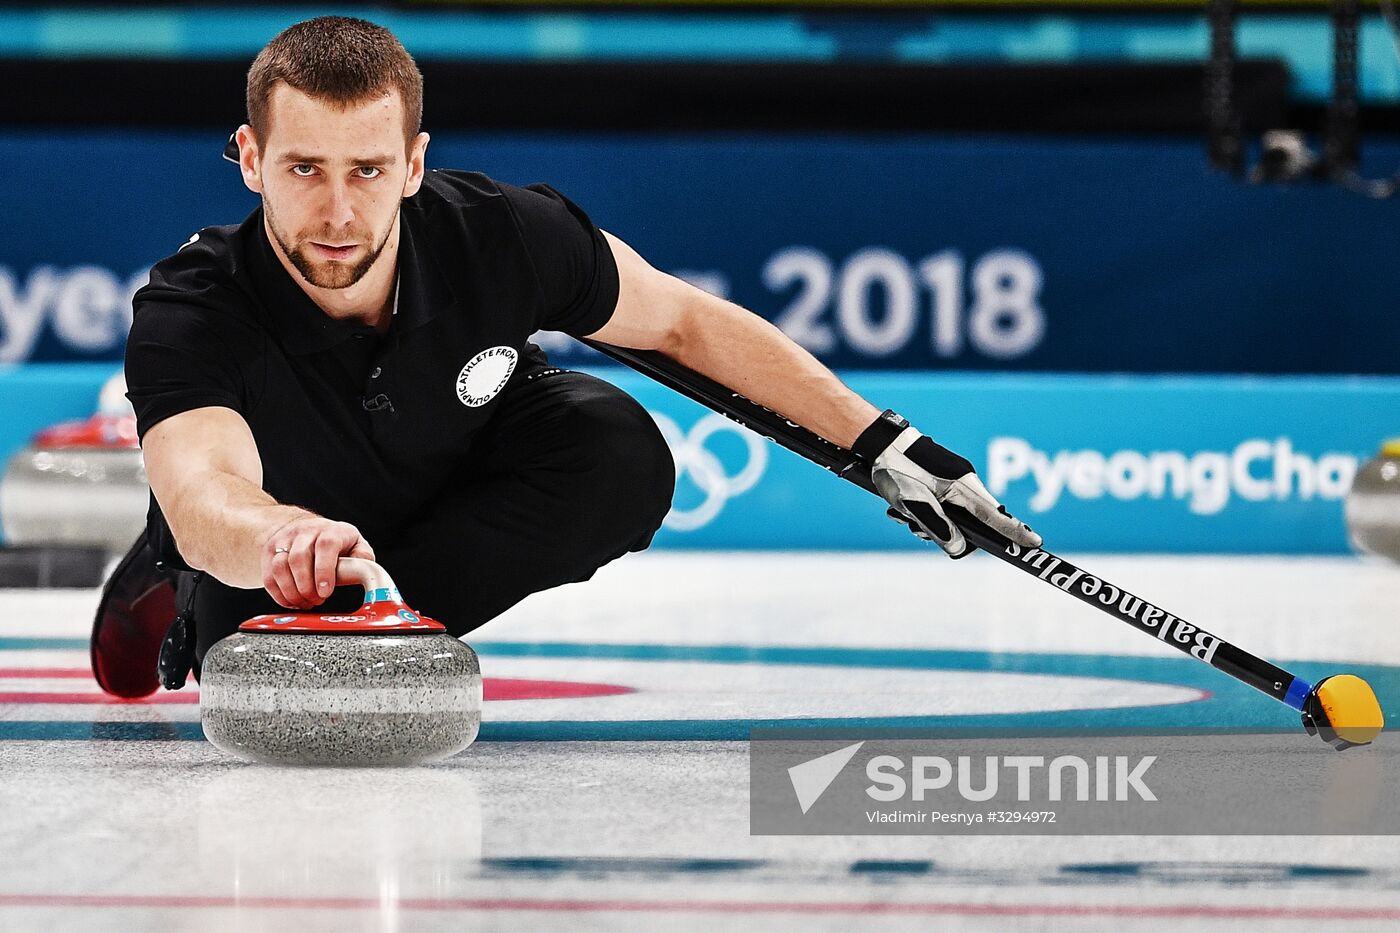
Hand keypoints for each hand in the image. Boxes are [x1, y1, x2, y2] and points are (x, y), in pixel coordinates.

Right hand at [261, 513, 375, 608]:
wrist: (306, 529)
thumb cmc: (335, 542)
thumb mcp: (355, 545)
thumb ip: (362, 559)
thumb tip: (364, 572)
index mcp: (330, 531)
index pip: (326, 546)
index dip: (324, 570)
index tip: (326, 592)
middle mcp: (305, 532)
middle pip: (298, 558)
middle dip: (306, 587)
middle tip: (316, 600)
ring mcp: (284, 540)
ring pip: (280, 568)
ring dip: (292, 592)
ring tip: (305, 603)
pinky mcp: (269, 552)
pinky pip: (269, 577)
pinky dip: (279, 595)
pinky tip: (292, 601)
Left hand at [853, 410, 1040, 558]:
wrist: (880, 444)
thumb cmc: (896, 470)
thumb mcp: (914, 503)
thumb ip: (938, 527)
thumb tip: (959, 548)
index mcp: (963, 486)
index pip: (995, 516)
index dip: (1015, 532)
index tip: (1034, 544)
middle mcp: (964, 482)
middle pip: (972, 521)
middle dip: (948, 532)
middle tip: (917, 527)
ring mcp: (953, 480)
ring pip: (954, 515)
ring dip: (930, 522)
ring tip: (903, 514)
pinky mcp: (942, 480)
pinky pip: (943, 506)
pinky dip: (925, 512)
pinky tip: (903, 508)